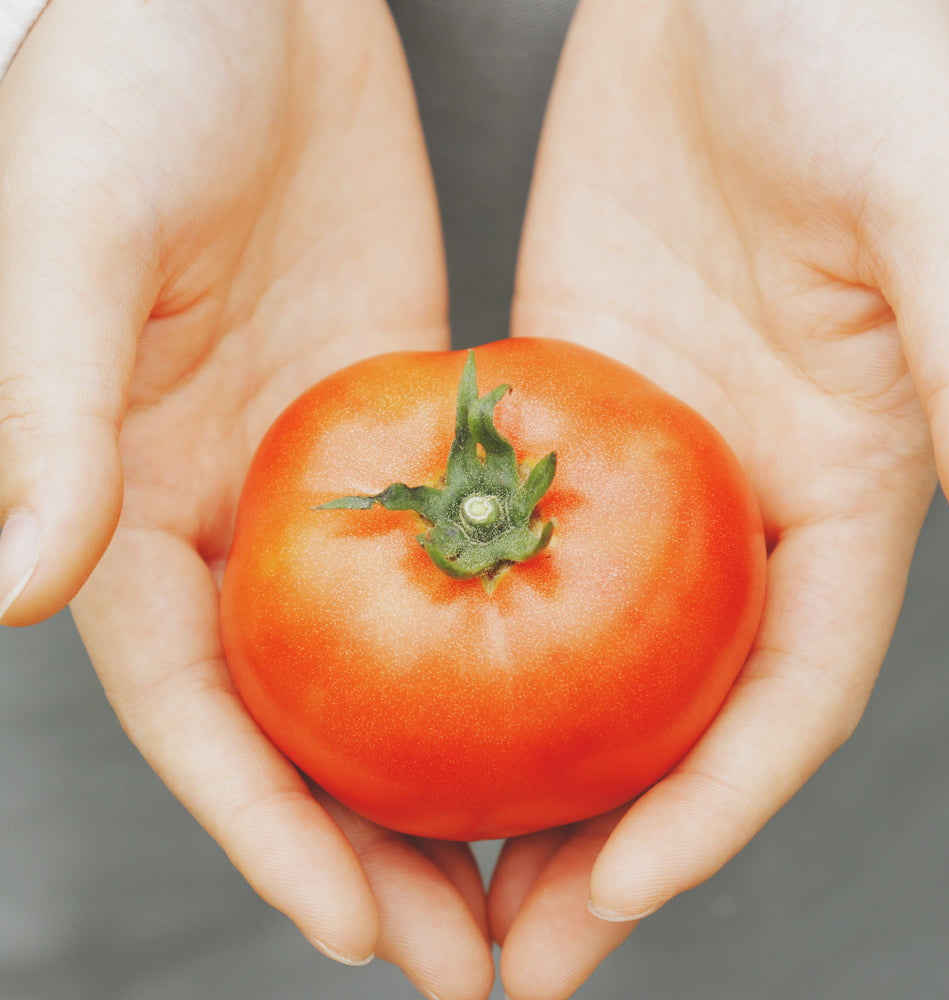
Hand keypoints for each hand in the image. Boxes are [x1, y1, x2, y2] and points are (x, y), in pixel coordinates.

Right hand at [0, 1, 492, 995]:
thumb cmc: (142, 74)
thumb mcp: (75, 229)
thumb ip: (42, 407)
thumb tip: (10, 587)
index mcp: (136, 499)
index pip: (202, 711)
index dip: (268, 833)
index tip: (361, 933)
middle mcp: (237, 510)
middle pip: (311, 721)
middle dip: (381, 850)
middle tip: (478, 961)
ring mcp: (331, 470)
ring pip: (399, 661)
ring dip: (459, 774)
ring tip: (540, 878)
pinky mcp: (412, 410)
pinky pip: (468, 550)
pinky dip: (510, 635)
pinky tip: (579, 701)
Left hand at [493, 0, 948, 994]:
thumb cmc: (837, 43)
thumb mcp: (926, 192)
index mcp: (836, 480)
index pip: (778, 697)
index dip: (709, 812)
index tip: (609, 905)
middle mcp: (733, 495)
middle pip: (665, 709)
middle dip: (593, 840)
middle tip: (501, 959)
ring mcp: (636, 454)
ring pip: (568, 648)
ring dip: (509, 765)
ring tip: (424, 867)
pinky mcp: (550, 394)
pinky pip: (491, 536)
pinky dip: (449, 623)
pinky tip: (382, 692)